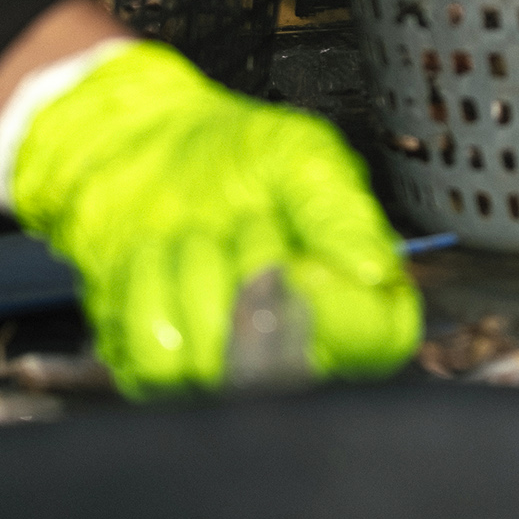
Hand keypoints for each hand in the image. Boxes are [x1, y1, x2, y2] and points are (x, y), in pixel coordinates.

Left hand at [7, 44, 420, 394]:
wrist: (141, 147)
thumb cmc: (231, 153)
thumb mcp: (299, 154)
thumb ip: (339, 209)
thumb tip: (374, 270)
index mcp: (349, 295)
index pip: (377, 343)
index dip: (347, 315)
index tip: (308, 265)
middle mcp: (291, 344)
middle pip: (287, 369)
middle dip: (257, 281)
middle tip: (250, 221)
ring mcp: (222, 368)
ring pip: (212, 364)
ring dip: (197, 278)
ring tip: (198, 236)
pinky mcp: (157, 372)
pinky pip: (153, 360)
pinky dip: (148, 293)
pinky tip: (158, 259)